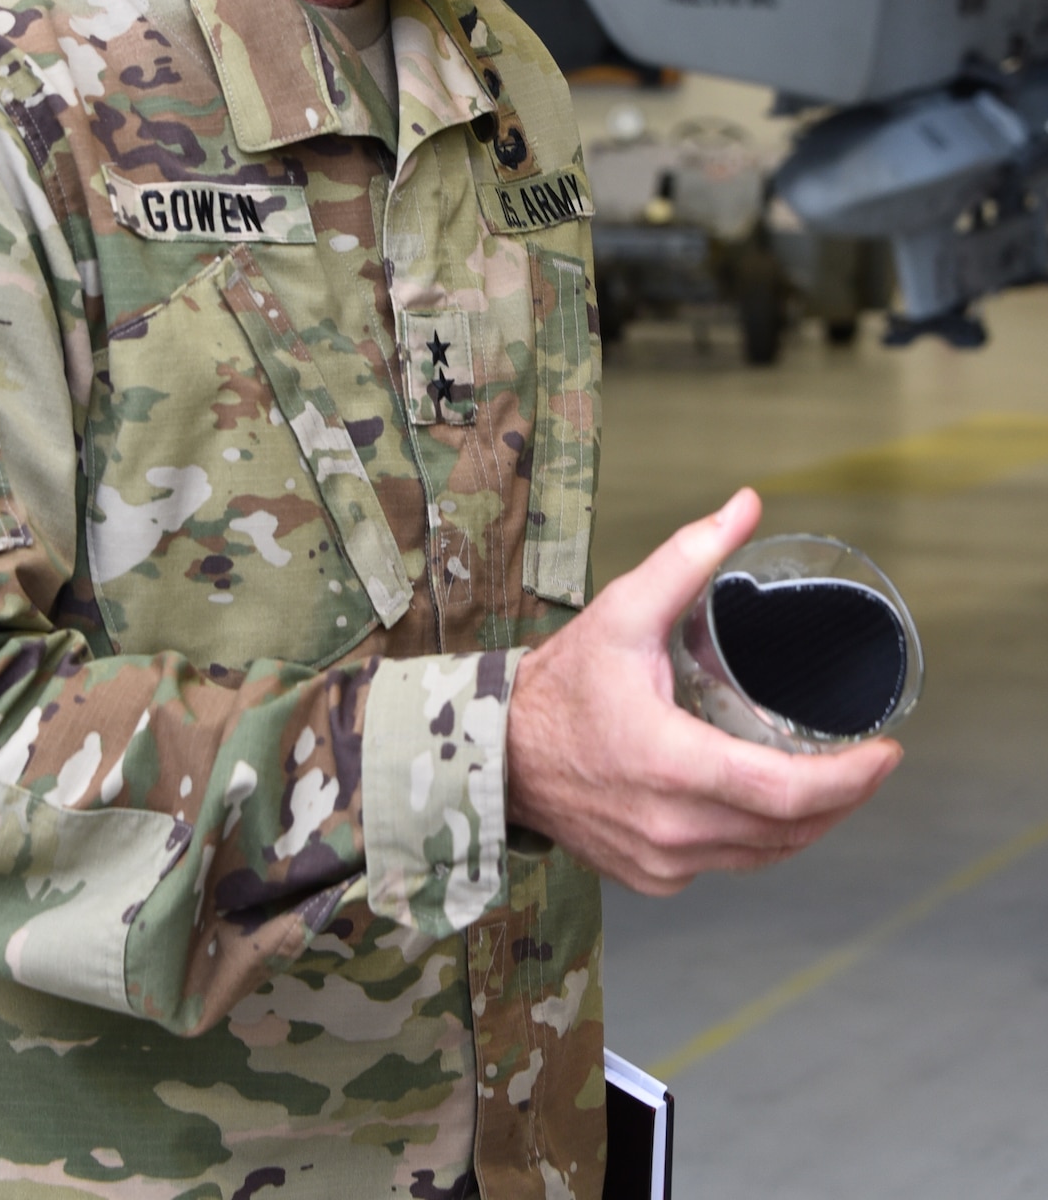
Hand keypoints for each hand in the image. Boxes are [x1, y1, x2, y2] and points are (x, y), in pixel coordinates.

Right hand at [505, 489, 902, 894]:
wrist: (498, 753)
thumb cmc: (560, 686)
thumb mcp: (623, 611)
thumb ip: (688, 558)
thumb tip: (744, 506)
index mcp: (670, 765)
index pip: (784, 792)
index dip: (848, 780)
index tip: (885, 753)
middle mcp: (671, 826)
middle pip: (788, 830)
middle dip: (843, 797)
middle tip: (870, 762)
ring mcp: (663, 861)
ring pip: (764, 856)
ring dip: (807, 824)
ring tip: (832, 783)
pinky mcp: (653, 878)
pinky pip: (728, 865)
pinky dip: (758, 840)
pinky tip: (765, 807)